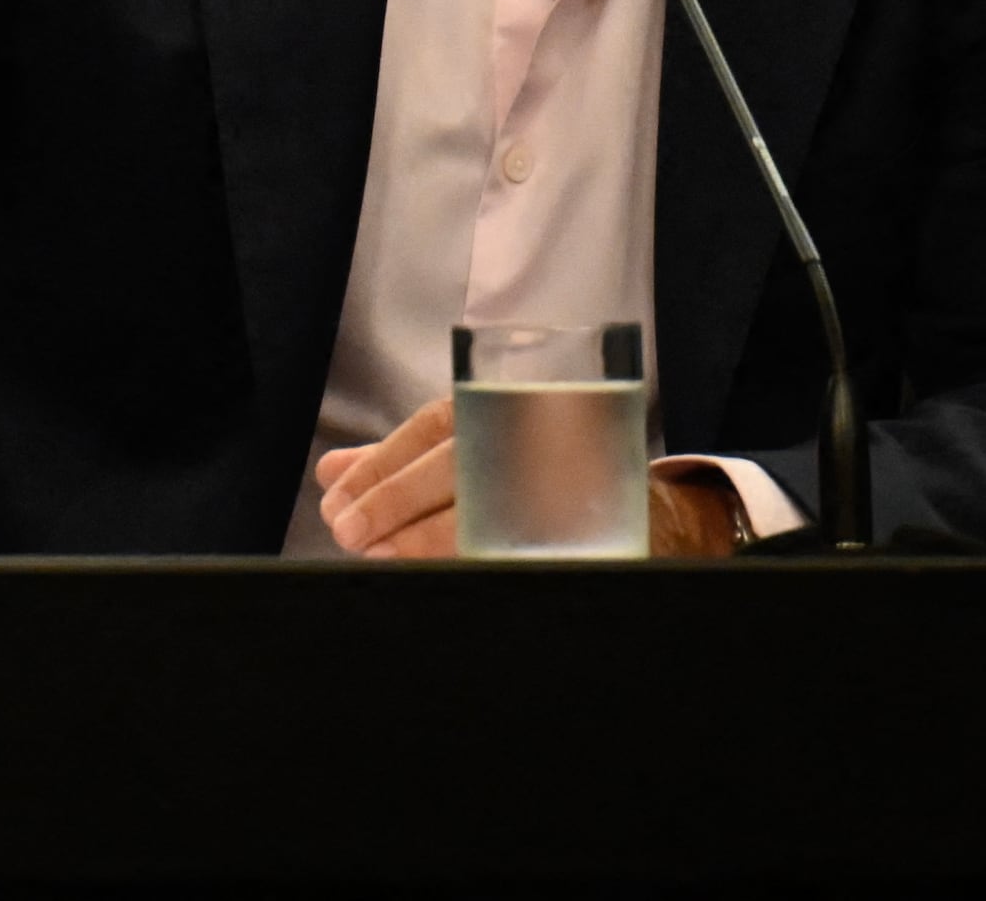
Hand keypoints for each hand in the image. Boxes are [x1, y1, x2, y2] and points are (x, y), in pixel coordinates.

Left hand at [312, 395, 746, 557]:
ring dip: (424, 540)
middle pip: (456, 468)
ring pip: (486, 515)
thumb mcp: (474, 454)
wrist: (653, 514)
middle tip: (346, 530)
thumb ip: (403, 462)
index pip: (435, 430)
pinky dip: (473, 565)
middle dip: (394, 501)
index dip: (382, 464)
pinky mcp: (589, 541)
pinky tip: (436, 576)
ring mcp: (569, 489)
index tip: (335, 495)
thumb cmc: (537, 477)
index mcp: (508, 408)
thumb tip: (332, 472)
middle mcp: (539, 440)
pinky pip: (525, 555)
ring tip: (378, 556)